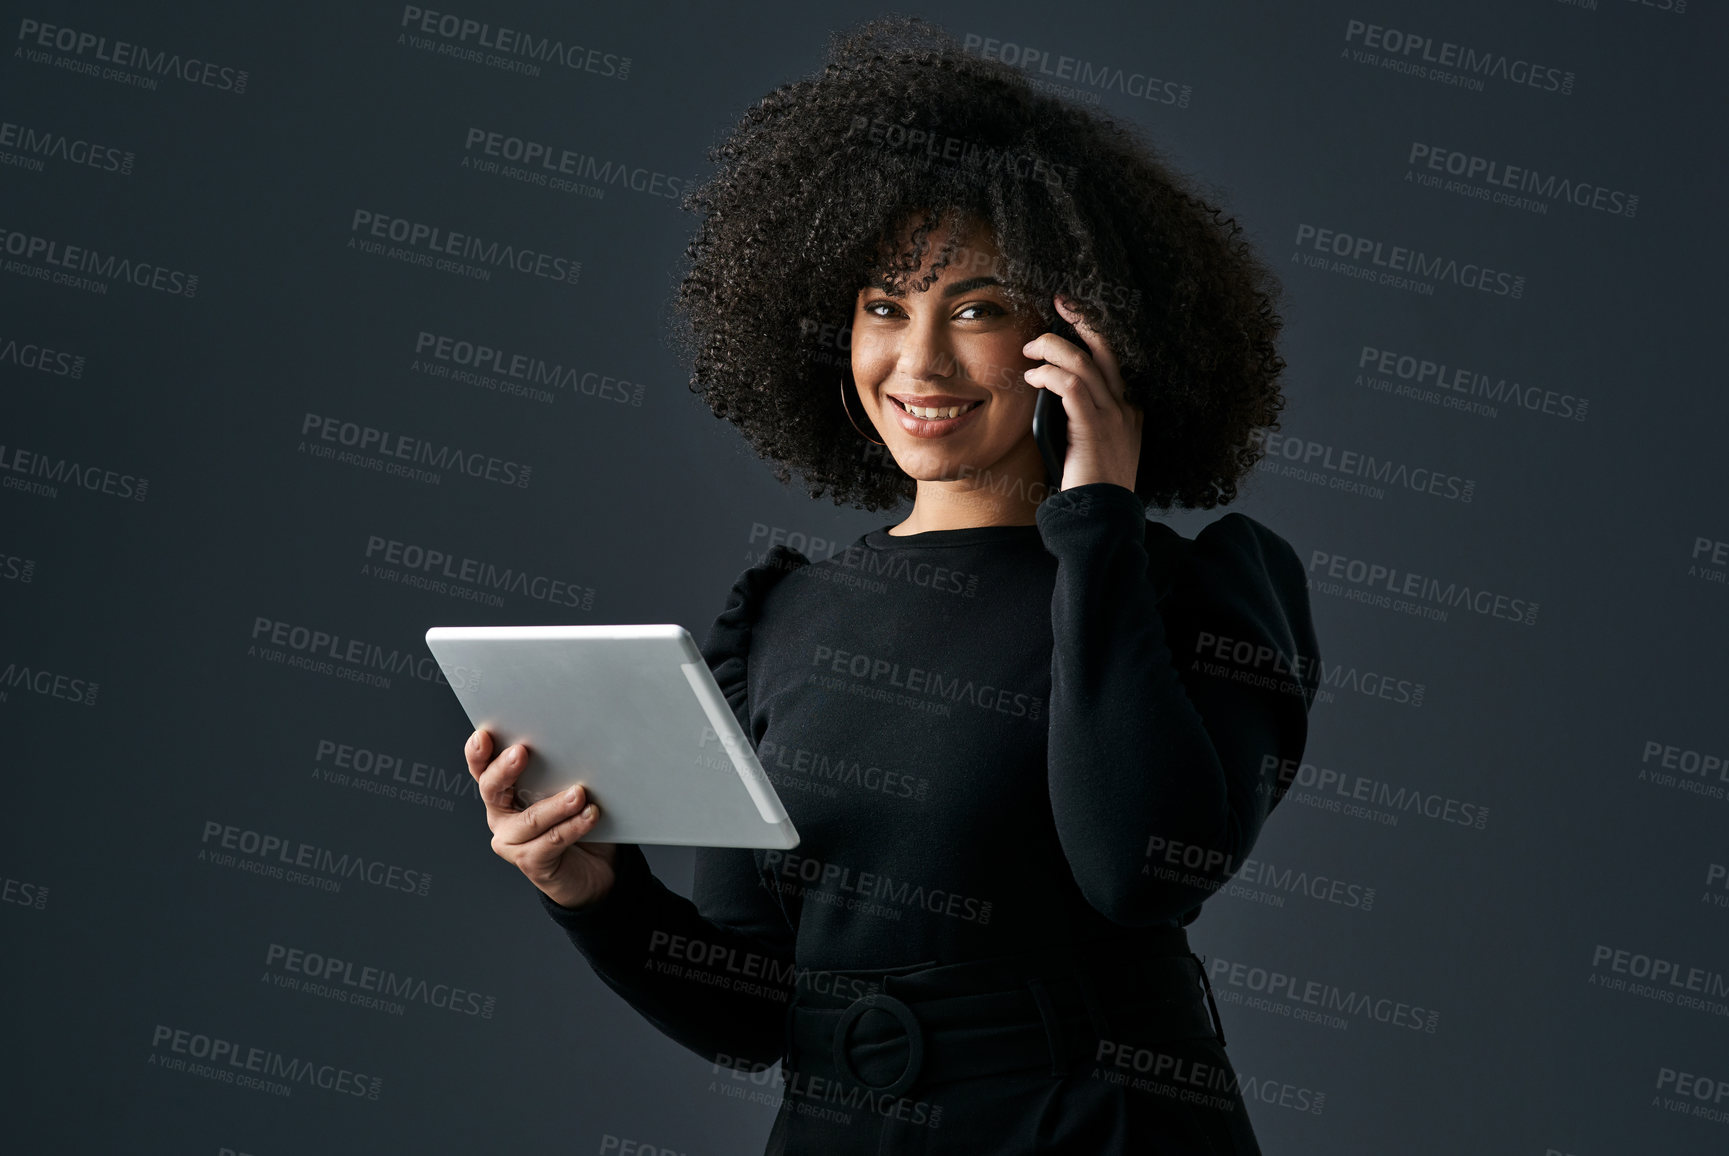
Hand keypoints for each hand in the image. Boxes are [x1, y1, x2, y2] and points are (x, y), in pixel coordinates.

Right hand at [466, 728, 619, 910]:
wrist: (591, 867)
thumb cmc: (576, 819)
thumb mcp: (565, 788)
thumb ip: (561, 770)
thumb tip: (576, 745)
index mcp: (503, 791)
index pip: (483, 768)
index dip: (478, 752)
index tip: (484, 735)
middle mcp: (501, 816)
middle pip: (492, 789)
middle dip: (504, 769)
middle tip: (521, 752)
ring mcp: (512, 842)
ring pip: (530, 819)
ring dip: (555, 805)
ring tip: (578, 793)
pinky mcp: (532, 862)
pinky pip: (552, 841)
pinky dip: (573, 827)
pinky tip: (590, 814)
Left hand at [1021, 295, 1143, 491]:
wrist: (1103, 518)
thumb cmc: (1090, 488)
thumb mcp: (1087, 447)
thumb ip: (1077, 420)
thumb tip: (1047, 398)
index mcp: (1127, 410)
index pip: (1111, 361)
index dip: (1091, 334)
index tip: (1070, 315)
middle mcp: (1125, 407)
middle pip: (1106, 349)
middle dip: (1083, 319)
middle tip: (1060, 301)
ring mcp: (1113, 417)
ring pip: (1085, 362)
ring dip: (1053, 348)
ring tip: (1029, 349)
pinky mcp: (1094, 428)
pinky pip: (1072, 387)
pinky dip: (1049, 375)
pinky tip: (1032, 377)